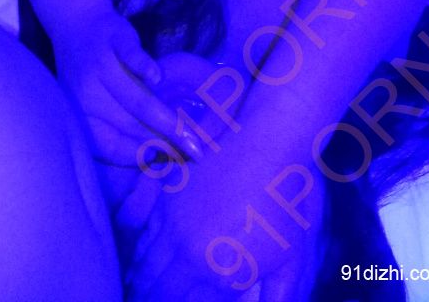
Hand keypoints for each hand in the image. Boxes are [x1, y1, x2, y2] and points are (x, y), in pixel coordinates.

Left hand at [54, 12, 202, 165]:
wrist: (77, 22)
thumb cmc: (93, 73)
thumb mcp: (95, 101)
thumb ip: (120, 126)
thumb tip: (157, 157)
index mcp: (81, 113)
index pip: (108, 144)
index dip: (137, 156)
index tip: (164, 161)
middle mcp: (87, 92)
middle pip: (129, 124)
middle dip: (164, 141)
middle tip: (194, 152)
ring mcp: (101, 64)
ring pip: (136, 98)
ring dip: (165, 117)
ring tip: (190, 133)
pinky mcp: (116, 39)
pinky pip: (132, 57)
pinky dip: (145, 67)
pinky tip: (157, 77)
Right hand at [126, 139, 323, 301]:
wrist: (271, 142)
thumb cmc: (289, 202)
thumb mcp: (291, 263)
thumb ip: (274, 301)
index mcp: (218, 273)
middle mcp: (188, 251)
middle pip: (154, 289)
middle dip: (149, 298)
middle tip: (143, 300)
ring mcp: (175, 221)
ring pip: (144, 263)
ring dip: (140, 281)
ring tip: (137, 292)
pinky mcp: (169, 195)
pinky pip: (143, 233)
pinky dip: (140, 253)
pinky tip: (141, 261)